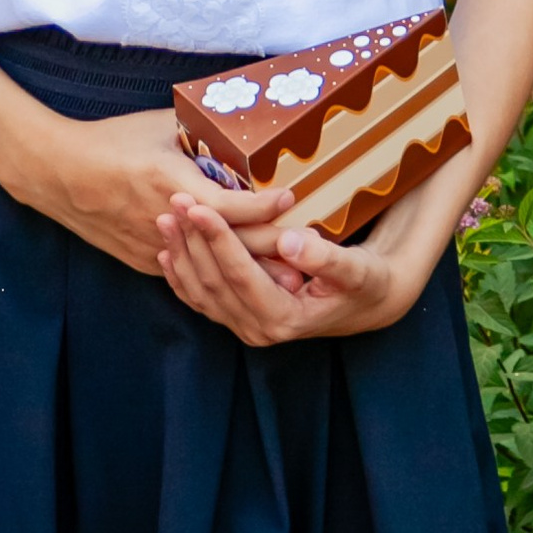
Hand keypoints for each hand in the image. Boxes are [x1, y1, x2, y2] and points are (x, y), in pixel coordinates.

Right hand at [30, 109, 291, 277]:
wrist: (57, 173)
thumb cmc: (111, 141)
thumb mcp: (159, 125)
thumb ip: (200, 133)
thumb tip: (240, 125)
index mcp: (172, 184)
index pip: (235, 207)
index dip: (269, 205)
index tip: (295, 197)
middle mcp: (167, 221)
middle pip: (233, 244)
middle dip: (273, 248)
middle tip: (310, 247)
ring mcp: (156, 246)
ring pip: (213, 264)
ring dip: (250, 267)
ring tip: (290, 269)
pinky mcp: (147, 260)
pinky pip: (191, 268)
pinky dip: (218, 269)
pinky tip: (244, 272)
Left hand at [154, 181, 438, 345]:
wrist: (366, 302)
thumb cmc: (365, 281)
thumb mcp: (356, 269)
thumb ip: (325, 258)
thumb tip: (290, 242)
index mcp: (283, 319)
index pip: (240, 276)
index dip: (218, 240)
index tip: (199, 207)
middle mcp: (258, 330)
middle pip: (213, 282)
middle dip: (192, 241)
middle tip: (175, 202)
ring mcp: (245, 327)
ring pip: (200, 291)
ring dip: (181, 254)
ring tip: (166, 218)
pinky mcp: (239, 319)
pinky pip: (201, 299)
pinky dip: (180, 275)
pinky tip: (167, 250)